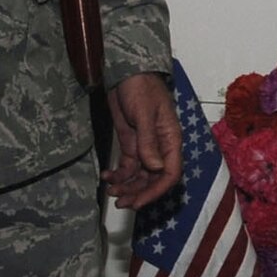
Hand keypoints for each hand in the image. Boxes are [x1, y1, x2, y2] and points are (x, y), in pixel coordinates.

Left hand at [104, 72, 181, 210]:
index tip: (138, 202)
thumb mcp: (144, 114)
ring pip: (140, 176)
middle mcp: (160, 147)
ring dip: (127, 186)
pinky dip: (118, 175)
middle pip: (154, 179)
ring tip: (110, 191)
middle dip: (138, 192)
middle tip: (120, 202)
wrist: (127, 73)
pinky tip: (106, 177)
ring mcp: (145, 147)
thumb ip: (148, 142)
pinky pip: (128, 167)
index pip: (170, 173)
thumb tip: (155, 168)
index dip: (156, 190)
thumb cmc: (141, 88)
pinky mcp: (132, 144)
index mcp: (170, 140)